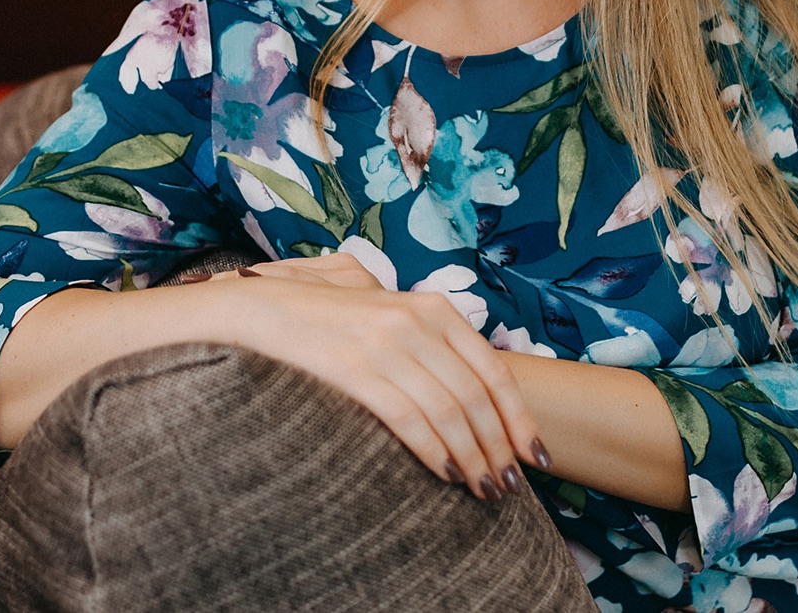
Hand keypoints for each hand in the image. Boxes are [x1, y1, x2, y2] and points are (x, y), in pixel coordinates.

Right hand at [198, 257, 546, 501]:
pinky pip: (410, 419)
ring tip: (484, 490)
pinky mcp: (357, 370)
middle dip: (500, 448)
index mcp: (434, 308)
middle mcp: (418, 322)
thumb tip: (471, 385)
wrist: (263, 311)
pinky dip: (435, 452)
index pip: (494, 371)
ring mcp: (388, 344)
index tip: (534, 455)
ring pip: (450, 412)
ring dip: (474, 458)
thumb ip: (429, 335)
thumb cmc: (329, 319)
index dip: (519, 418)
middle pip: (477, 397)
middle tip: (509, 486)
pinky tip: (447, 475)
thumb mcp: (389, 310)